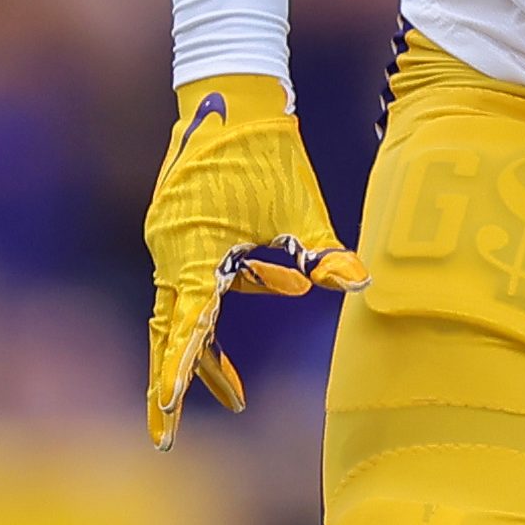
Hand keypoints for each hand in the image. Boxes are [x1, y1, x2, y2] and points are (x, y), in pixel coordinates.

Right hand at [142, 74, 365, 444]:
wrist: (231, 92)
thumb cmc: (268, 151)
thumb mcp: (302, 208)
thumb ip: (322, 254)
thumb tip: (357, 285)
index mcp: (196, 254)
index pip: (184, 329)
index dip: (178, 374)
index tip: (170, 415)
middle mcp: (171, 250)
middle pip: (169, 329)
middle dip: (176, 378)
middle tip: (172, 432)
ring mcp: (167, 237)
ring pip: (180, 304)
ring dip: (203, 343)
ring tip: (235, 389)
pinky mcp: (174, 225)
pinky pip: (189, 275)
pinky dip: (212, 299)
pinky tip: (268, 284)